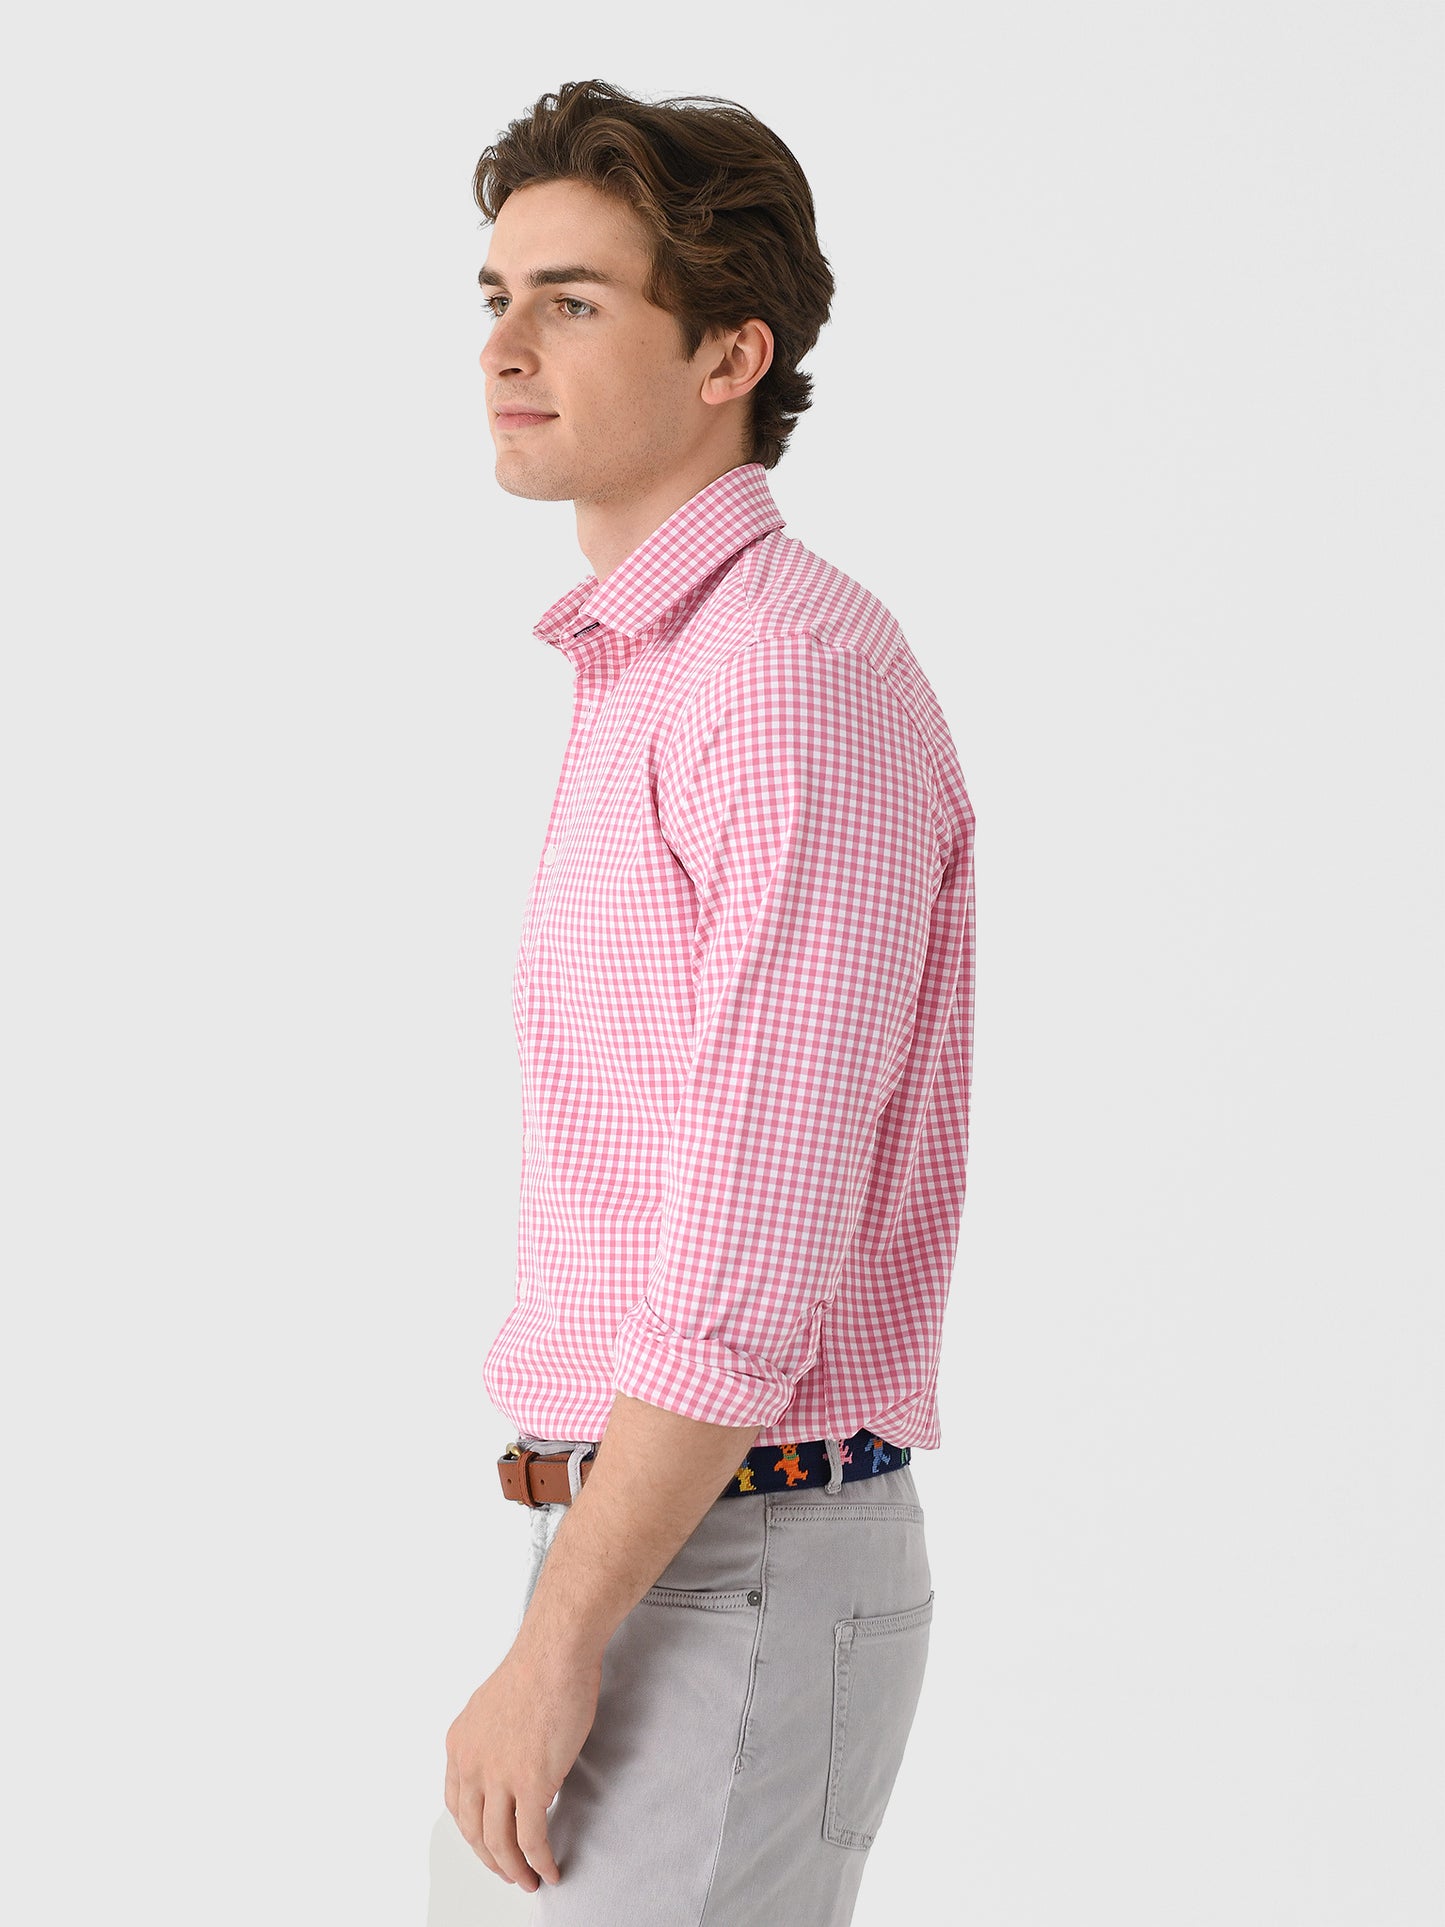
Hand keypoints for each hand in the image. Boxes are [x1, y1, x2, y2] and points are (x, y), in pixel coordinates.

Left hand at [444, 1642, 602, 1890]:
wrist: (555, 1651)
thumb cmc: (537, 1668)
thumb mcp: (493, 1707)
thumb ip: (493, 1741)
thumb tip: (514, 1768)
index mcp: (459, 1744)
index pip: (457, 1806)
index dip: (473, 1833)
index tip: (489, 1846)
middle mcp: (471, 1764)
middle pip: (474, 1831)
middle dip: (493, 1860)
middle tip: (510, 1874)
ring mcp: (499, 1775)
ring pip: (500, 1843)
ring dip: (515, 1870)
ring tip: (531, 1880)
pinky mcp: (531, 1782)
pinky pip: (532, 1837)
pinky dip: (540, 1860)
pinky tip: (550, 1869)